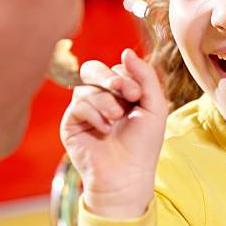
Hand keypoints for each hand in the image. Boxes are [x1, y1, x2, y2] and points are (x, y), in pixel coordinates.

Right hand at [60, 48, 167, 218]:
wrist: (127, 175)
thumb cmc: (143, 144)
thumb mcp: (154, 105)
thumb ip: (145, 76)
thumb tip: (126, 51)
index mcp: (121, 93)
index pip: (116, 68)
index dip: (126, 75)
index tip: (137, 95)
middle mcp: (100, 98)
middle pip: (93, 68)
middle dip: (110, 78)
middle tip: (126, 93)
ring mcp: (84, 110)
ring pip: (86, 87)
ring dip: (105, 101)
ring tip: (116, 119)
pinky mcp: (71, 123)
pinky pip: (77, 104)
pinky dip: (94, 115)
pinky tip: (104, 130)